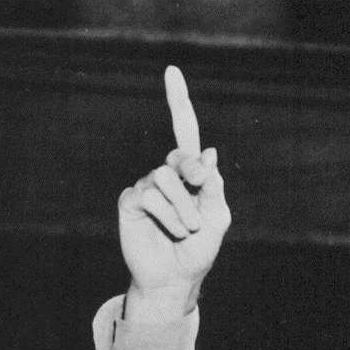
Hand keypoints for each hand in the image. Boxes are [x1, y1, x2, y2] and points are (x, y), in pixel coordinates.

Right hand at [118, 67, 230, 320]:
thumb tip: (209, 152)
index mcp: (190, 172)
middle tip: (200, 198)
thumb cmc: (198, 249)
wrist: (174, 279)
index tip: (171, 70)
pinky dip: (169, 215)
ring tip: (187, 229)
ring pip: (165, 178)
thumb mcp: (219, 216)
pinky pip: (150, 196)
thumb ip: (214, 185)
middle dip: (193, 175)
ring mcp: (145, 187)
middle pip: (179, 155)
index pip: (184, 130)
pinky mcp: (130, 202)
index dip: (178, 100)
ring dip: (184, 208)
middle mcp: (165, 174)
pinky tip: (172, 231)